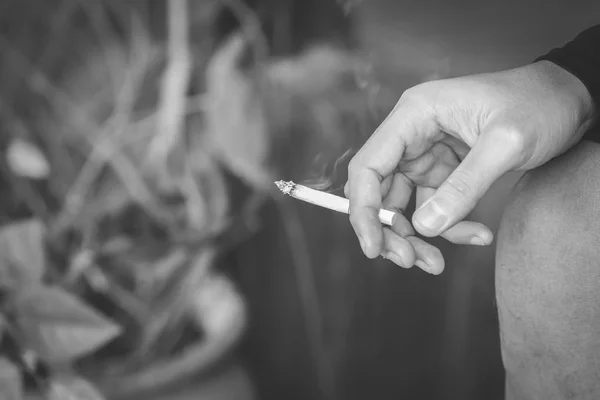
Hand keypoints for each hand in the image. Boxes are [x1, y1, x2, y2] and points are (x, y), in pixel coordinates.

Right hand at [346, 61, 595, 273]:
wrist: (572, 98)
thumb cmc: (540, 104)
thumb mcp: (506, 144)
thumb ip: (464, 187)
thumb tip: (424, 228)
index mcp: (414, 115)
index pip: (368, 167)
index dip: (363, 210)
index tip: (372, 247)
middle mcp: (413, 134)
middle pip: (380, 191)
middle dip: (391, 231)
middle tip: (409, 261)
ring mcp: (428, 154)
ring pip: (404, 205)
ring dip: (416, 238)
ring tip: (436, 264)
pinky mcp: (445, 170)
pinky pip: (435, 207)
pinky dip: (450, 227)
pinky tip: (478, 236)